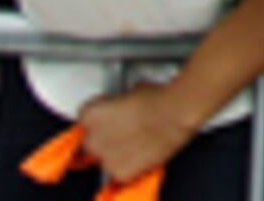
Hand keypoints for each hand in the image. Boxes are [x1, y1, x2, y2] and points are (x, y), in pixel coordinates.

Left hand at [76, 83, 202, 184]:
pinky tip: (142, 153)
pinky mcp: (120, 172)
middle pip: (90, 140)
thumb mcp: (131, 91)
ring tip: (136, 141)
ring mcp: (105, 157)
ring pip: (104, 158)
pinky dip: (129, 165)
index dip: (101, 116)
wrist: (177, 112)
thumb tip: (123, 107)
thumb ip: (118, 103)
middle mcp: (92, 138)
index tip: (110, 116)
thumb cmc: (159, 98)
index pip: (85, 118)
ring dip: (115, 152)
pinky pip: (119, 171)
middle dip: (104, 136)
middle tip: (123, 130)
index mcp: (90, 115)